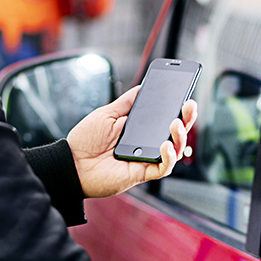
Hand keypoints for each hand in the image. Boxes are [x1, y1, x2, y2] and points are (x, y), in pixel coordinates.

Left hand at [66, 86, 196, 198]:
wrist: (71, 163)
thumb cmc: (86, 140)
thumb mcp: (107, 114)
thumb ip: (126, 102)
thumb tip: (143, 87)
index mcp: (139, 129)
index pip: (164, 117)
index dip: (178, 108)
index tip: (185, 94)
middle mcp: (146, 144)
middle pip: (175, 133)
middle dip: (187, 119)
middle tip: (189, 105)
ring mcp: (146, 158)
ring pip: (175, 150)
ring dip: (180, 136)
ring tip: (176, 123)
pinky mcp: (142, 173)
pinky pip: (164, 167)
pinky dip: (169, 156)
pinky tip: (165, 145)